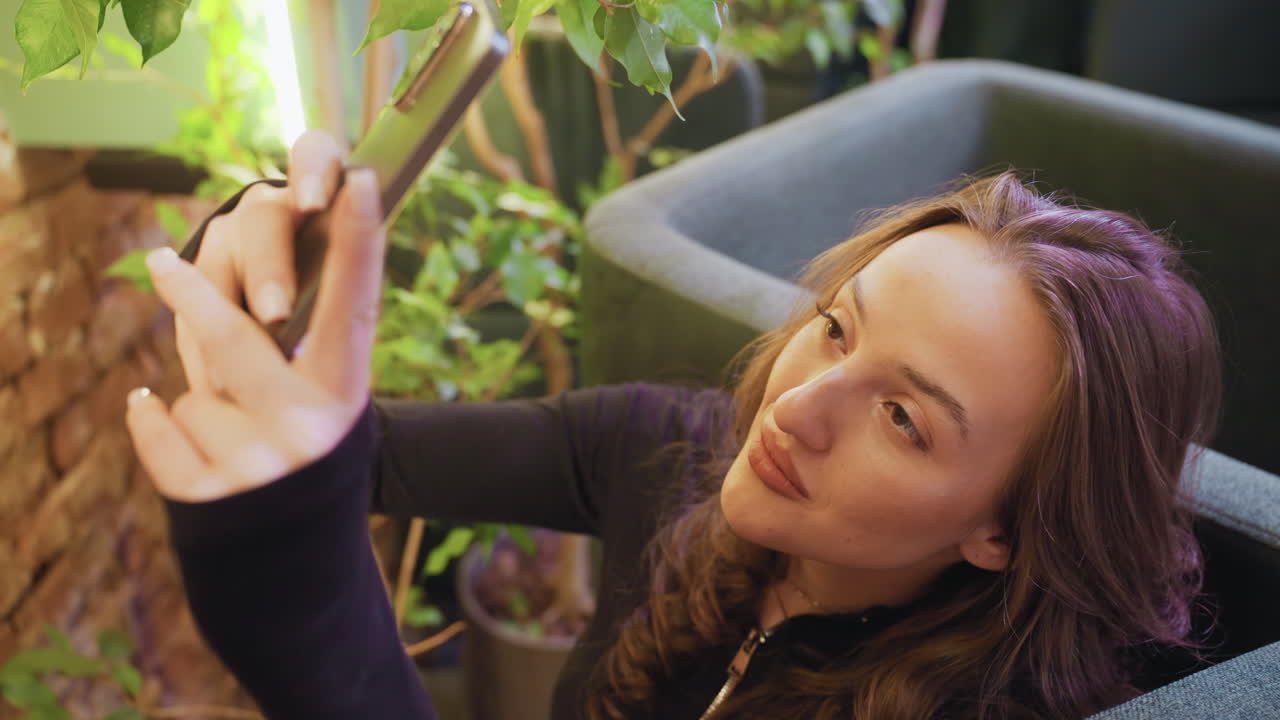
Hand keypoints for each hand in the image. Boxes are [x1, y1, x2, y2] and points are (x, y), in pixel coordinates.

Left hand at [125, 167, 383, 501]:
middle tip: (160, 260)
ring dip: (197, 400)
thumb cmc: (304, 451)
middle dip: (192, 295)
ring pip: (189, 390)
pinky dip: (154, 422)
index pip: (357, 306)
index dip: (361, 243)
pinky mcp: (207, 500)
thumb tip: (221, 270)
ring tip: (228, 430)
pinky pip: (155, 424)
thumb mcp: (319, 404)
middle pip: (235, 336)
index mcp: (346, 397)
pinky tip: (168, 427)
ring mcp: (257, 468)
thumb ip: (294, 346)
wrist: (291, 556)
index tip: (366, 182)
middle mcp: (310, 431)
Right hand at [175, 129, 345, 394]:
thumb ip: (346, 286)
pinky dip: (204, 347)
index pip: (314, 154)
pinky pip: (190, 308)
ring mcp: (226, 235)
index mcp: (322, 194)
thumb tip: (325, 315)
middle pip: (263, 220)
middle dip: (269, 269)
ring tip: (240, 367)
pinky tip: (217, 385)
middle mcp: (272, 207)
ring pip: (218, 260)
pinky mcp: (190, 273)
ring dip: (223, 313)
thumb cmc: (339, 309)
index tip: (316, 199)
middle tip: (275, 314)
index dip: (313, 170)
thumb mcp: (352, 297)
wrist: (291, 334)